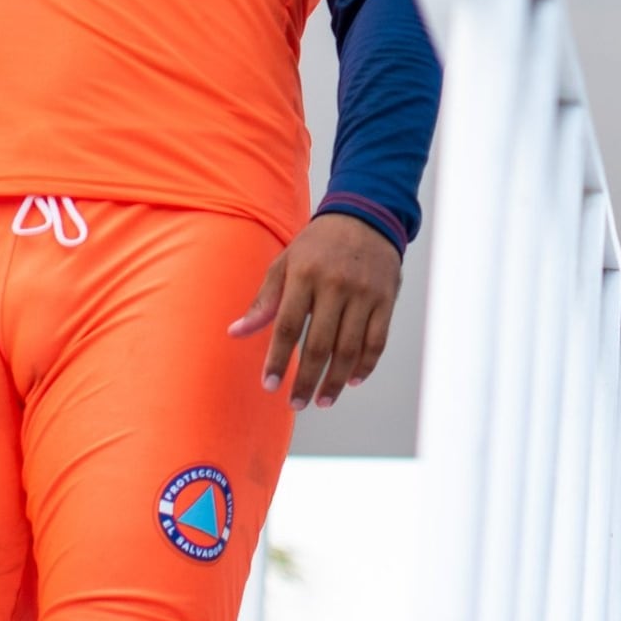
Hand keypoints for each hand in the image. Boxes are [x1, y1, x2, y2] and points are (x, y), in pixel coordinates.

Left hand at [229, 212, 402, 408]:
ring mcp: (364, 294)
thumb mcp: (285, 263)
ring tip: (322, 401)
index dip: (278, 360)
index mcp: (304, 275)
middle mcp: (335, 285)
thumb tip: (236, 333)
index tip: (270, 386)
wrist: (366, 217)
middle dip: (306, 381)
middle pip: (320, 345)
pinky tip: (352, 380)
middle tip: (296, 404)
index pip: (288, 327)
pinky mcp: (385, 300)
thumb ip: (264, 301)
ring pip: (349, 349)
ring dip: (335, 381)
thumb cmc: (318, 245)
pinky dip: (365, 365)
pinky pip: (376, 341)